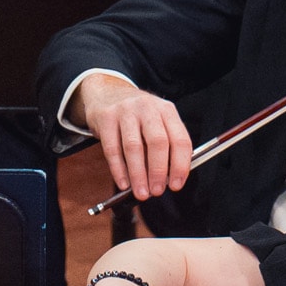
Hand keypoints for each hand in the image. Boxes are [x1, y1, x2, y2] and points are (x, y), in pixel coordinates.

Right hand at [73, 73, 191, 200]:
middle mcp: (148, 108)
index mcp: (167, 111)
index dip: (180, 165)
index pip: (180, 140)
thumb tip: (168, 179)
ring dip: (138, 174)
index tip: (176, 184)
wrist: (107, 93)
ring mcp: (125, 111)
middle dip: (158, 171)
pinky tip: (123, 183)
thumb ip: (165, 145)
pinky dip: (118, 170)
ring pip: (134, 147)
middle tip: (157, 191)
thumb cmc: (137, 116)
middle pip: (158, 142)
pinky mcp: (106, 118)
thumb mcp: (156, 122)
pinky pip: (112, 149)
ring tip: (141, 192)